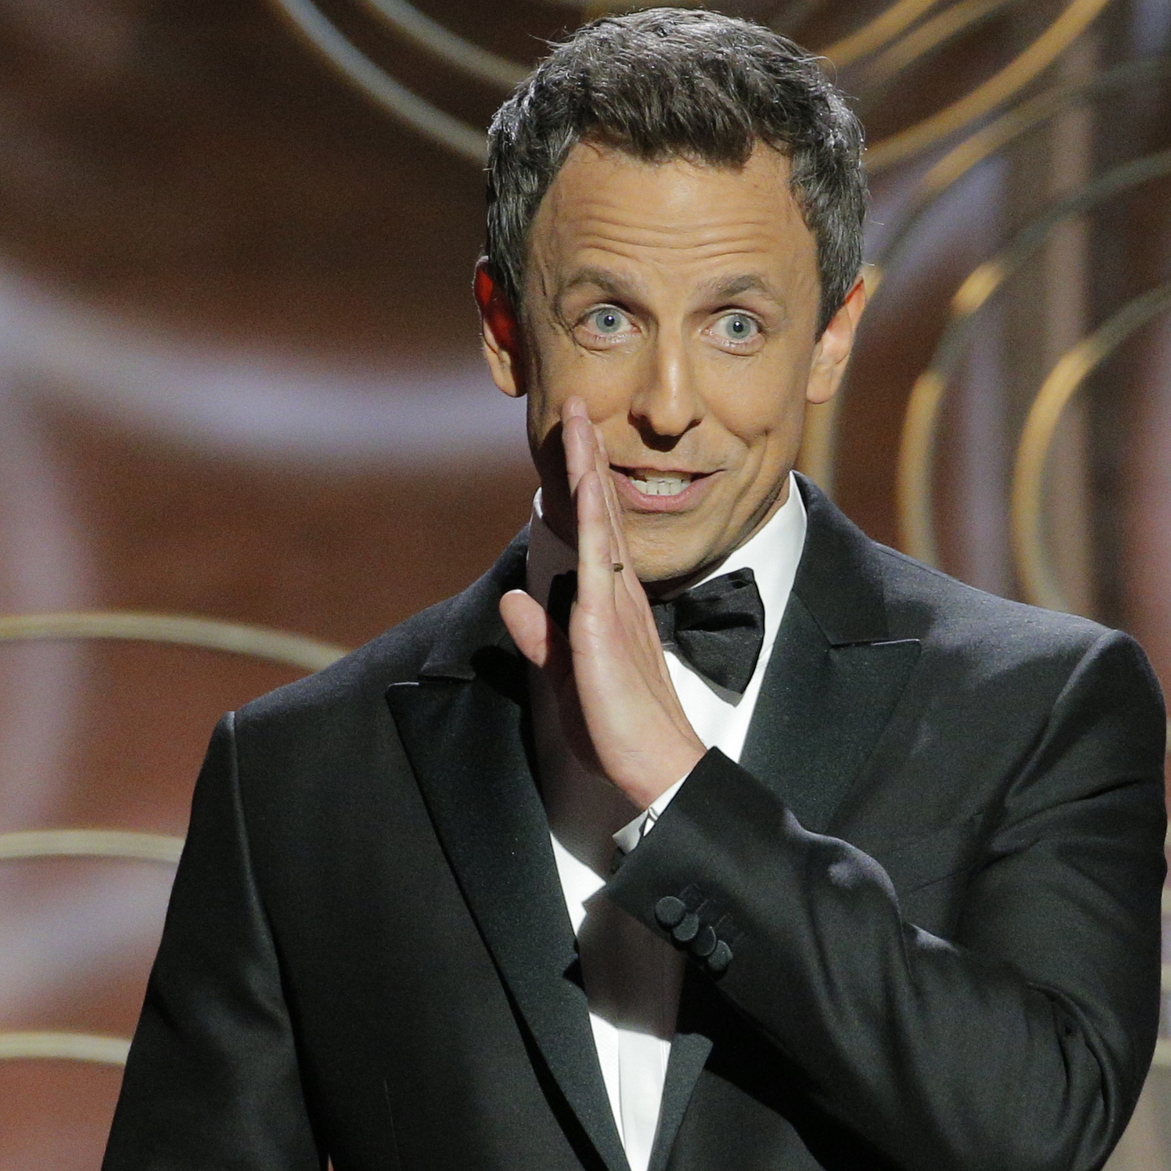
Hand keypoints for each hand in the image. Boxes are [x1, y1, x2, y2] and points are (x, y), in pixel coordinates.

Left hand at [498, 398, 709, 809]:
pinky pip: (597, 559)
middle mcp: (617, 593)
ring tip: (578, 421)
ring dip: (586, 469)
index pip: (592, 531)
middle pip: (599, 510)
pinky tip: (581, 485)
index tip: (571, 441)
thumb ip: (539, 636)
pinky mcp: (604, 624)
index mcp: (611, 603)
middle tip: (576, 405)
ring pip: (598, 521)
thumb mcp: (564, 676)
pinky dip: (588, 519)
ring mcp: (614, 603)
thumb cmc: (617, 728)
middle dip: (586, 456)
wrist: (656, 765)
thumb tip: (514, 601)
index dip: (580, 484)